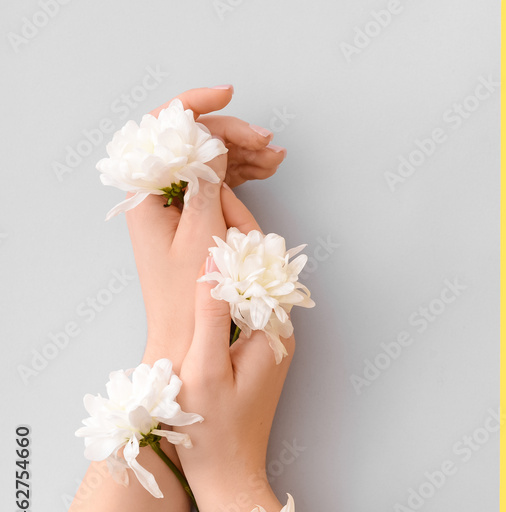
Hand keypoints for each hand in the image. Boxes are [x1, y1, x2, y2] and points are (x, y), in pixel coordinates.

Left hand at [126, 87, 285, 367]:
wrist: (185, 339)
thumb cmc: (189, 298)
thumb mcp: (202, 236)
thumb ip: (206, 185)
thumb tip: (213, 144)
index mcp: (146, 193)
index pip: (164, 129)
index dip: (195, 105)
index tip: (229, 95)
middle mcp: (155, 193)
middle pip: (192, 143)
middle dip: (232, 136)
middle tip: (269, 143)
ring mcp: (173, 205)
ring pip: (208, 162)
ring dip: (243, 156)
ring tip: (276, 159)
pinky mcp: (190, 219)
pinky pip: (215, 183)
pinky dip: (240, 176)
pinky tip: (265, 172)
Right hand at [174, 192, 294, 490]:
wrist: (230, 474)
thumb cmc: (212, 431)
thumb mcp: (203, 373)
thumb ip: (211, 319)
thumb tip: (213, 268)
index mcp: (269, 328)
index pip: (255, 260)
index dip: (233, 219)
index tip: (212, 183)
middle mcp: (278, 328)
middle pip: (259, 263)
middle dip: (234, 223)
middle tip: (206, 182)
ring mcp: (270, 337)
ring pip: (254, 278)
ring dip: (231, 245)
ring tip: (203, 206)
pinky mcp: (260, 347)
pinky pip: (247, 298)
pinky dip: (229, 273)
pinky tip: (205, 259)